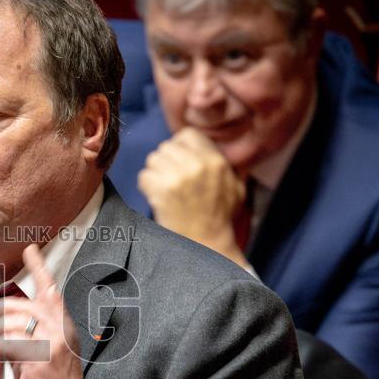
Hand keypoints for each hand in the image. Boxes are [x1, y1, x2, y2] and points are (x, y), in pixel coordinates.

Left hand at [0, 244, 87, 378]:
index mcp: (62, 325)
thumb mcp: (45, 351)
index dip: (39, 267)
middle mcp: (58, 330)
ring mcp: (50, 344)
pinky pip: (8, 344)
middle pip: (19, 306)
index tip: (30, 249)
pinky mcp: (38, 360)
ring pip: (9, 324)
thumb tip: (1, 325)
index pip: (51, 290)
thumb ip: (30, 333)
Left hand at [137, 127, 248, 267]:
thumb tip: (215, 147)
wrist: (205, 243)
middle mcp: (197, 165)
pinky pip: (144, 176)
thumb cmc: (219, 217)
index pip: (186, 135)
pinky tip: (156, 197)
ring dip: (155, 173)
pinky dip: (146, 186)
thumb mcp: (235, 187)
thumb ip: (225, 165)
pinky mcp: (162, 191)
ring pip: (153, 159)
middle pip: (166, 146)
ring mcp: (179, 177)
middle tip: (170, 178)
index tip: (179, 161)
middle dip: (166, 161)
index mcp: (215, 161)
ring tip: (164, 188)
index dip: (180, 147)